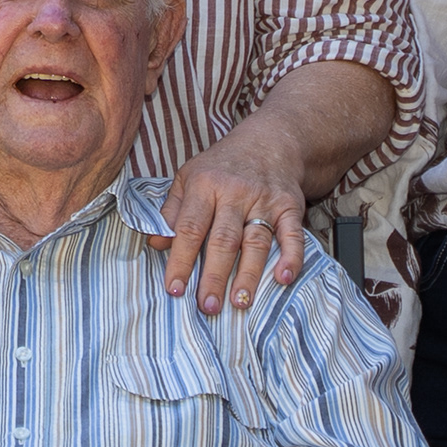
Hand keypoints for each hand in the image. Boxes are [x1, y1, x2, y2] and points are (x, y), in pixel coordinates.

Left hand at [152, 121, 307, 312]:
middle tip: (207, 306)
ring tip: (239, 302)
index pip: (189, 228)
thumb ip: (170, 211)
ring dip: (248, 275)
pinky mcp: (290, 206)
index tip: (174, 288)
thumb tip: (154, 243)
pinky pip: (292, 234)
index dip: (180, 260)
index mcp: (204, 185)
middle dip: (214, 276)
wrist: (271, 140)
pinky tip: (283, 278)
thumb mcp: (188, 177)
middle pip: (223, 240)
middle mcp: (234, 193)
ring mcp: (264, 200)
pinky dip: (291, 256)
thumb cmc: (222, 165)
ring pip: (255, 242)